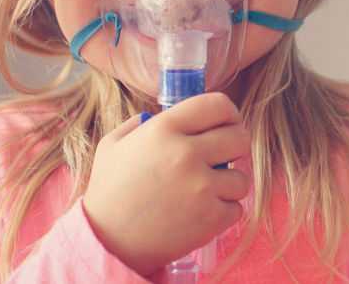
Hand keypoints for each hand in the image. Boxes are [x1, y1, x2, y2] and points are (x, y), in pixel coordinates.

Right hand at [82, 92, 250, 275]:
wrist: (107, 244)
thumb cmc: (109, 193)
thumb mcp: (114, 145)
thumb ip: (143, 122)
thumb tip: (174, 114)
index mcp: (164, 129)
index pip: (217, 104)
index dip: (227, 112)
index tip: (226, 123)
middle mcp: (186, 153)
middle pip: (239, 137)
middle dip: (234, 146)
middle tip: (221, 157)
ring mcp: (202, 186)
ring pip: (241, 177)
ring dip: (228, 185)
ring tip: (205, 192)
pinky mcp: (212, 217)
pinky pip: (237, 207)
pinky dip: (223, 212)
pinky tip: (201, 213)